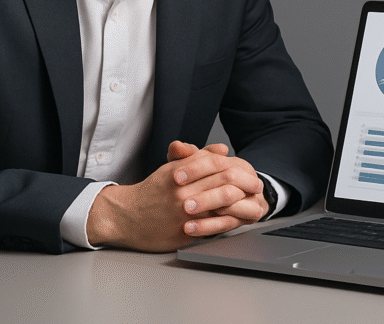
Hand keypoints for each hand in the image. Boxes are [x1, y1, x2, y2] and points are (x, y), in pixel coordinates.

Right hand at [86, 141, 267, 251]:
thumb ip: (198, 157)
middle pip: (224, 185)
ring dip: (241, 205)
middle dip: (245, 186)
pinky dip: (227, 222)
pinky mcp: (183, 233)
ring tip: (253, 204)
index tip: (250, 174)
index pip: (218, 166)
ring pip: (221, 207)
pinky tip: (237, 220)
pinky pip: (212, 227)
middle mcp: (183, 192)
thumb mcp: (172, 167)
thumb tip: (223, 150)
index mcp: (181, 173)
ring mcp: (183, 214)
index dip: (238, 169)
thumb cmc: (151, 191)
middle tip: (258, 188)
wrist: (125, 216)